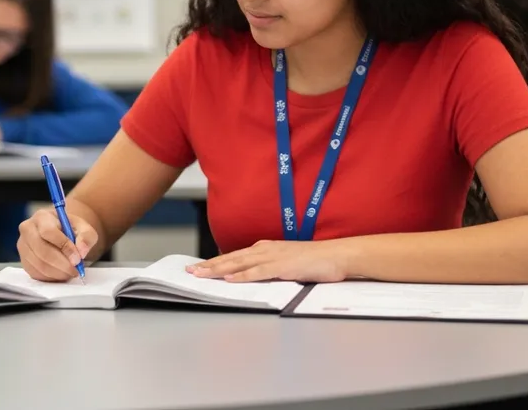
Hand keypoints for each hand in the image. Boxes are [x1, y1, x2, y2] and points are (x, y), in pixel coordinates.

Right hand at [16, 206, 98, 281]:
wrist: (60, 234)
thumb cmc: (70, 230)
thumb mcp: (83, 228)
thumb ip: (86, 237)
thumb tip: (81, 251)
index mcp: (42, 217)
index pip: (48, 231)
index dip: (64, 246)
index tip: (77, 258)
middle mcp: (28, 230)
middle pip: (41, 250)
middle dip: (61, 264)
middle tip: (76, 270)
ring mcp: (23, 246)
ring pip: (39, 264)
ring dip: (58, 272)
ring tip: (71, 272)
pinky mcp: (24, 261)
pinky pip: (36, 273)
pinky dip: (51, 277)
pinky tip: (61, 273)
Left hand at [186, 239, 349, 282]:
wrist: (337, 255)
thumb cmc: (316, 260)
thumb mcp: (287, 263)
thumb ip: (270, 268)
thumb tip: (256, 276)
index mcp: (266, 249)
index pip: (235, 256)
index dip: (216, 262)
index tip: (200, 267)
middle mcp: (266, 250)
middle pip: (231, 258)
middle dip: (209, 265)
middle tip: (190, 271)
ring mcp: (273, 257)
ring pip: (239, 263)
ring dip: (218, 269)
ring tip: (201, 274)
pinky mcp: (283, 266)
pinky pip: (258, 272)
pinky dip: (242, 275)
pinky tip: (229, 279)